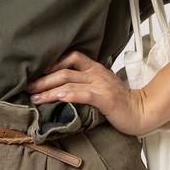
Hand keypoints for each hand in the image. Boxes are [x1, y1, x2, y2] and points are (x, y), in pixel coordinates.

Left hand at [27, 51, 155, 136]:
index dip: (53, 63)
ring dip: (48, 90)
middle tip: (28, 88)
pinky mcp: (105, 99)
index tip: (36, 73)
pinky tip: (57, 98)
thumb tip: (61, 88)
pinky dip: (69, 95)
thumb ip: (85, 83)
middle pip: (64, 71)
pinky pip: (83, 94)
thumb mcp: (101, 87)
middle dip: (43, 79)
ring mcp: (100, 85)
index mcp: (95, 69)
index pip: (72, 57)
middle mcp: (96, 74)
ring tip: (34, 98)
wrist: (141, 112)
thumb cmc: (120, 102)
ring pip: (69, 82)